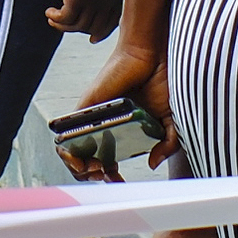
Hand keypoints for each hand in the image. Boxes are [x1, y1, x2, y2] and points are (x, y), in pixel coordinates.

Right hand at [48, 0, 123, 36]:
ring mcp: (93, 0)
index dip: (101, 32)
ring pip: (77, 25)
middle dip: (78, 29)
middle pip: (92, 27)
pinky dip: (56, 19)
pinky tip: (49, 12)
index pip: (111, 23)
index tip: (92, 38)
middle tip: (64, 25)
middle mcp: (107, 1)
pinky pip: (65, 18)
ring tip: (53, 18)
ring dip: (63, 26)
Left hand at [74, 35, 176, 168]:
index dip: (110, 176)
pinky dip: (67, 149)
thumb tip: (152, 164)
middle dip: (93, 176)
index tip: (118, 180)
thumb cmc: (161, 82)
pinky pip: (68, 131)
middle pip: (88, 161)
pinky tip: (77, 159)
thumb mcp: (171, 119)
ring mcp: (95, 118)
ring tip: (95, 170)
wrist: (151, 56)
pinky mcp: (86, 107)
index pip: (108, 163)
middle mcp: (107, 127)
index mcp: (124, 133)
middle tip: (107, 176)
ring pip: (74, 151)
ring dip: (79, 168)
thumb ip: (167, 144)